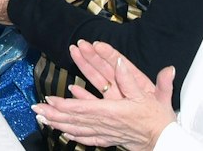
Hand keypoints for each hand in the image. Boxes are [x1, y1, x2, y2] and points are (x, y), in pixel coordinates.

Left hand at [33, 41, 176, 150]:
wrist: (166, 140)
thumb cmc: (157, 119)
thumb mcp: (147, 94)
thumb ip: (131, 78)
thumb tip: (119, 61)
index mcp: (112, 112)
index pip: (82, 108)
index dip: (64, 105)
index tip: (49, 101)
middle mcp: (105, 124)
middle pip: (74, 120)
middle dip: (54, 115)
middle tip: (36, 111)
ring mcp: (106, 133)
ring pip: (77, 130)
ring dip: (59, 124)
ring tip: (43, 119)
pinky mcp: (109, 139)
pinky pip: (88, 139)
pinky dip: (75, 135)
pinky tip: (65, 133)